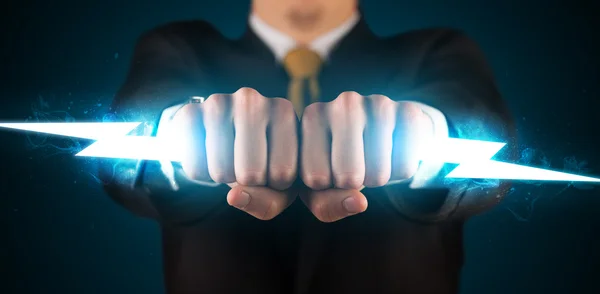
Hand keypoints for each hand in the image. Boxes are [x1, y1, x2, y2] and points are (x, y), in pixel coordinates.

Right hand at [170, 87, 298, 219]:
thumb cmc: (263, 159)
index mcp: (283, 112)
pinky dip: (201, 174)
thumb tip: (233, 196)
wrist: (226, 131)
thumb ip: (269, 201)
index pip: (283, 174)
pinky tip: (210, 156)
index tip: (275, 168)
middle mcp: (252, 100)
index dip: (277, 185)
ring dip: (225, 179)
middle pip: (251, 174)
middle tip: (249, 166)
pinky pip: (195, 168)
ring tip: (231, 160)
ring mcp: (218, 102)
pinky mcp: (189, 112)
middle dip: (249, 184)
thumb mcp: (280, 184)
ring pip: (222, 172)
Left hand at [300, 92, 434, 221]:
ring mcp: (378, 103)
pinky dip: (400, 173)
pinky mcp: (409, 111)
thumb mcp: (320, 186)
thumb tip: (358, 202)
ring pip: (377, 175)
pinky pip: (405, 168)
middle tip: (354, 167)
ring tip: (372, 160)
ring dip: (376, 180)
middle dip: (353, 186)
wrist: (385, 133)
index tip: (328, 170)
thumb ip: (325, 204)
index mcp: (313, 117)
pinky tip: (393, 153)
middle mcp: (343, 103)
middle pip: (348, 177)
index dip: (325, 187)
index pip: (315, 179)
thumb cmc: (340, 162)